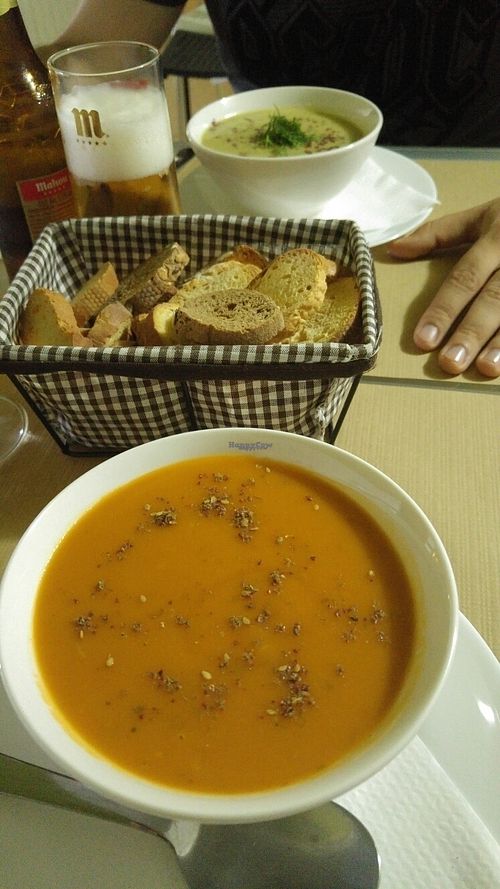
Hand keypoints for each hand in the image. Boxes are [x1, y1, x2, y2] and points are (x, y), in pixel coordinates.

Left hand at [388, 199, 499, 376]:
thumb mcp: (482, 215)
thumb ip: (438, 232)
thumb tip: (394, 248)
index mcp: (497, 237)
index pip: (465, 277)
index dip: (444, 309)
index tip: (423, 340)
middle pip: (495, 298)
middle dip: (472, 332)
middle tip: (450, 363)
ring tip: (485, 368)